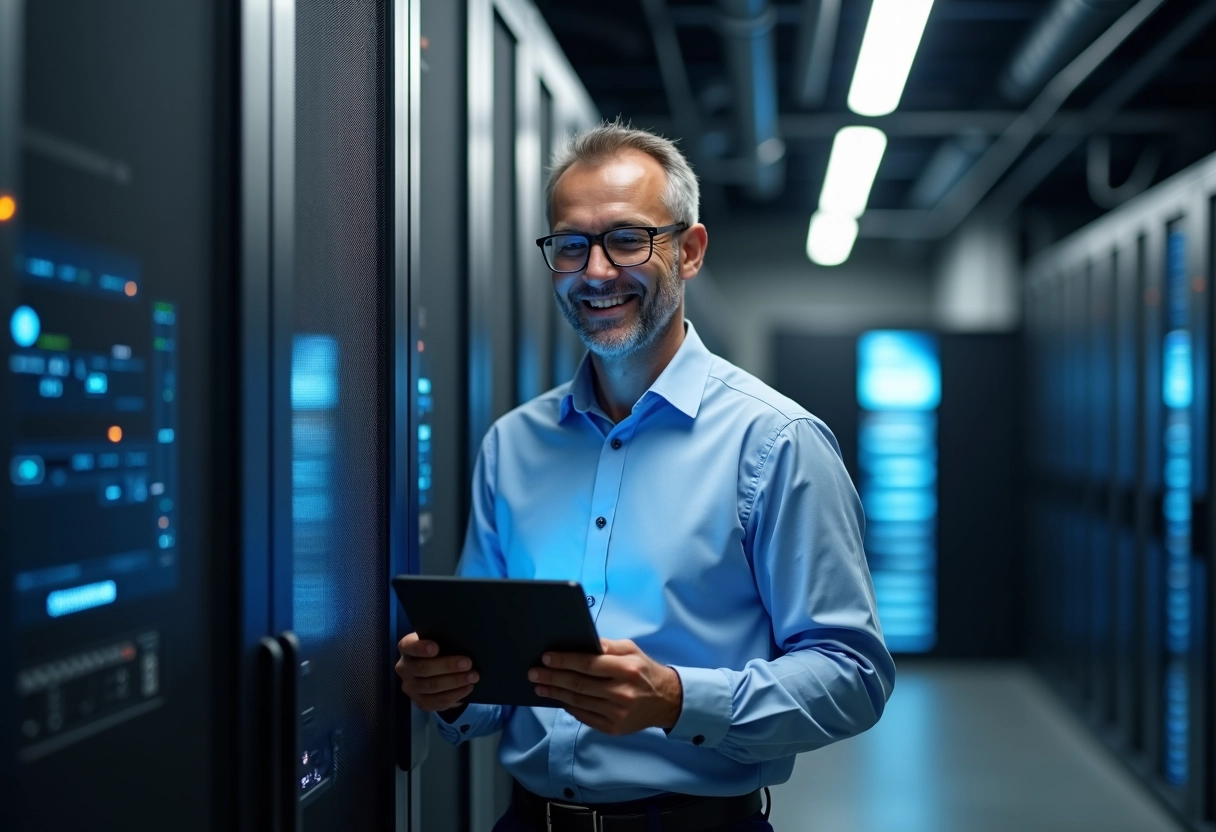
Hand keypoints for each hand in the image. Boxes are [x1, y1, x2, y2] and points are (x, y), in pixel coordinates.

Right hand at [395, 633, 478, 712]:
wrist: (437, 672)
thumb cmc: (441, 650)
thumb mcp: (439, 641)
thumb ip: (444, 639)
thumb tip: (463, 640)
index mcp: (406, 648)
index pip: (409, 646)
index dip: (421, 648)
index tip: (436, 648)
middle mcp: (404, 668)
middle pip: (423, 668)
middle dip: (447, 666)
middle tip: (468, 663)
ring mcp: (410, 687)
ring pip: (432, 686)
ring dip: (455, 681)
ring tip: (473, 676)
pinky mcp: (420, 702)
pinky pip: (437, 701)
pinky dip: (455, 695)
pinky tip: (468, 688)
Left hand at [529, 638, 682, 735]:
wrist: (666, 701)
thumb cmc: (644, 671)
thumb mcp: (632, 650)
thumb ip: (608, 646)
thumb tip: (582, 641)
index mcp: (626, 669)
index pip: (588, 664)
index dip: (565, 660)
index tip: (546, 657)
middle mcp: (622, 693)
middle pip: (579, 684)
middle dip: (553, 677)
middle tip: (533, 672)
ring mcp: (617, 713)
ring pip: (578, 701)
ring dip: (555, 693)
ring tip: (540, 686)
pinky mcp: (613, 727)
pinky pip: (584, 716)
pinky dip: (569, 707)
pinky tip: (558, 698)